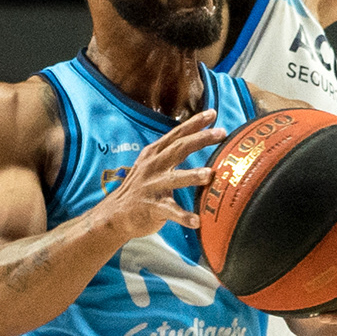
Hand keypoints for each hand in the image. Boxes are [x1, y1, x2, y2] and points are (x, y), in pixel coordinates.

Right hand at [88, 106, 227, 246]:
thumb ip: (170, 154)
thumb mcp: (151, 166)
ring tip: (209, 175)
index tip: (212, 113)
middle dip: (200, 139)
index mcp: (154, 154)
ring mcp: (151, 186)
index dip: (194, 123)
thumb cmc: (141, 189)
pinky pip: (170, 211)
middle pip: (178, 149)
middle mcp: (152, 166)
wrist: (115, 215)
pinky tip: (197, 221)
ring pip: (174, 179)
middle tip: (221, 133)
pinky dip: (183, 216)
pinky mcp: (151, 207)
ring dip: (192, 176)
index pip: (176, 134)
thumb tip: (196, 141)